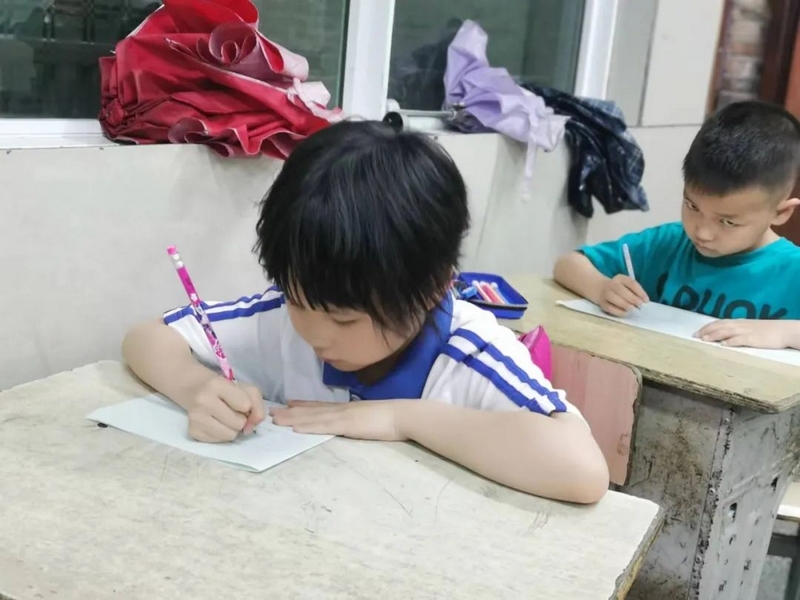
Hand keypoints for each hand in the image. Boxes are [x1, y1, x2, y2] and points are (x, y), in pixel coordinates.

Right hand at [178, 376, 264, 442]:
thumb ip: (257, 406)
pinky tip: (216, 423)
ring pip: (229, 435)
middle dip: (240, 419)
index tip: (240, 402)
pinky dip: (221, 434)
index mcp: (217, 385)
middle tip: (233, 411)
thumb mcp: (246, 389)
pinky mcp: (193, 432)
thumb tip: (250, 428)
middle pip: (238, 423)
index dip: (247, 407)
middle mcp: (203, 400)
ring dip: (232, 429)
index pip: (245, 405)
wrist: (195, 389)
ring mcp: (195, 418)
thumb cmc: (225, 390)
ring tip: (225, 418)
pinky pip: (219, 441)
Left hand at [270, 400, 413, 440]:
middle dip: (291, 412)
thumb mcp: (370, 417)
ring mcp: (343, 417)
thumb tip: (354, 423)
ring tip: (276, 419)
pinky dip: (308, 427)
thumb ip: (360, 419)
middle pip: (312, 410)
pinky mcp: (346, 425)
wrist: (403, 415)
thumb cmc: (392, 418)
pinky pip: (323, 427)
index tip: (288, 403)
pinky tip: (296, 429)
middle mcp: (341, 410)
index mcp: (347, 409)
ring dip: (293, 419)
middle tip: (272, 412)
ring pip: (313, 417)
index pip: (322, 406)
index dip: (303, 405)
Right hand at [597, 275, 648, 315]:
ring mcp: (605, 293)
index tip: (646, 300)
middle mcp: (612, 284)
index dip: (640, 292)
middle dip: (632, 299)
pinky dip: (619, 311)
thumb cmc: (619, 288)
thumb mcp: (626, 285)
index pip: (631, 283)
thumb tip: (643, 302)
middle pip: (621, 290)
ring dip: (625, 305)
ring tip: (633, 309)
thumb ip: (635, 292)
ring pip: (614, 299)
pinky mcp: (602, 303)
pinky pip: (610, 308)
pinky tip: (626, 313)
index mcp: (620, 278)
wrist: (599, 288)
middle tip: (639, 306)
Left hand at [695, 319, 788, 348]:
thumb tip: (721, 337)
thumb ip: (735, 331)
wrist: (783, 330)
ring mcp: (746, 331)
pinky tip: (724, 345)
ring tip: (705, 339)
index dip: (706, 327)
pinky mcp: (754, 339)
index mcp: (738, 322)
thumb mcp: (748, 328)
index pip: (718, 323)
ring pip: (727, 331)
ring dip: (715, 335)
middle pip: (720, 326)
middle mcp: (740, 325)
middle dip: (706, 331)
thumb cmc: (765, 331)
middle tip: (695, 336)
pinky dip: (731, 341)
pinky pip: (741, 339)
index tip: (696, 333)